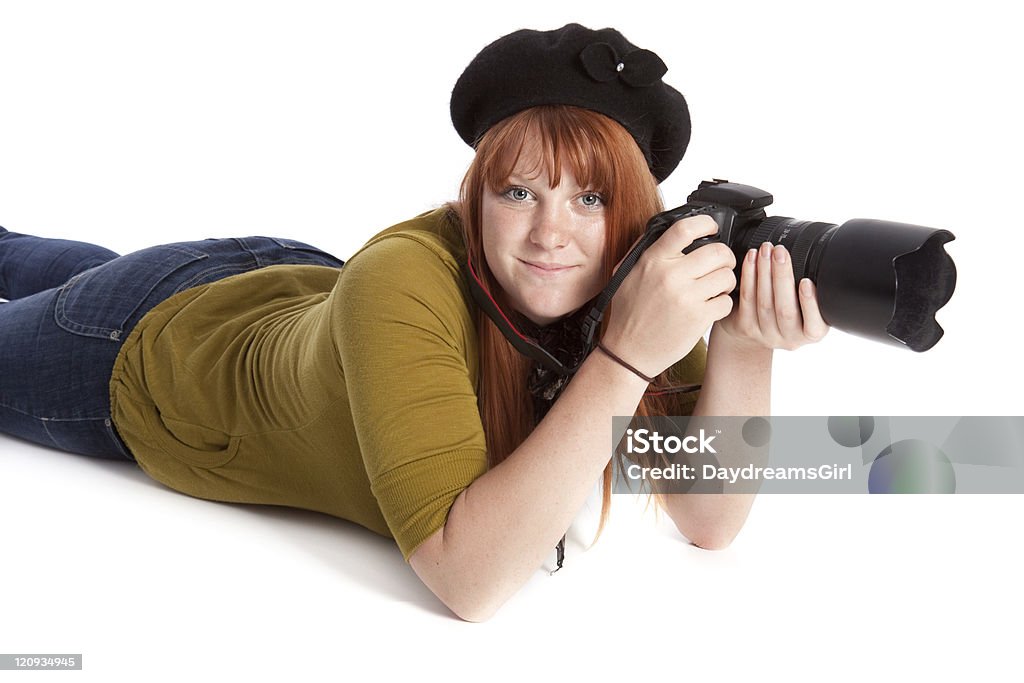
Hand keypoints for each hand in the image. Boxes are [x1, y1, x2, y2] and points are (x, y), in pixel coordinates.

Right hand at [605, 215, 736, 375]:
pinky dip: (723, 304)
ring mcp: (686, 297)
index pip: (685, 228)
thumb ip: (647, 252)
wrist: (628, 352)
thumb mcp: (626, 275)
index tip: (712, 228)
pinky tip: (710, 307)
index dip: (705, 223)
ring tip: (715, 288)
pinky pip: (726, 302)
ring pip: (726, 277)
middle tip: (721, 264)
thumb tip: (667, 232)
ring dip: (726, 281)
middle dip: (725, 257)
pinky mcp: (698, 318)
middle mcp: (670, 276)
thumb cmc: (628, 315)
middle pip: (717, 252)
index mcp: (652, 261)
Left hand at [713, 242, 828, 352]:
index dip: (810, 304)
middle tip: (780, 252)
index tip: (806, 281)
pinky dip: (749, 276)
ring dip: (764, 272)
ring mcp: (766, 335)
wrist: (757, 332)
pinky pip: (747, 299)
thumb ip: (809, 291)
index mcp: (811, 333)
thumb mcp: (806, 308)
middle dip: (782, 276)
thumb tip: (812, 257)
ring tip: (765, 250)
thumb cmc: (788, 310)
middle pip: (785, 309)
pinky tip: (751, 259)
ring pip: (764, 303)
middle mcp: (789, 338)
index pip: (814, 325)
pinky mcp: (746, 327)